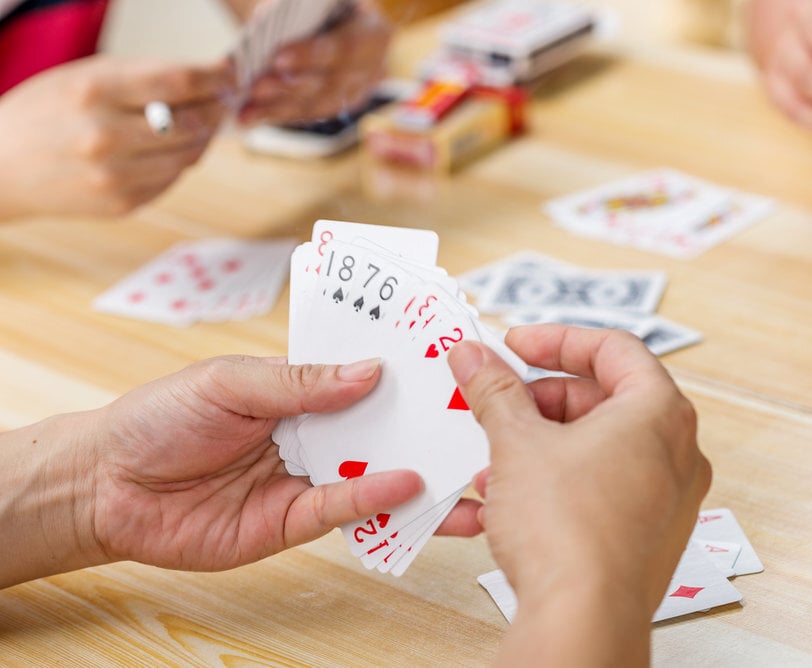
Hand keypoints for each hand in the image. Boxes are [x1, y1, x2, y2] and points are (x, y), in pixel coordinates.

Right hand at [0, 56, 231, 219]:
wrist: (1, 166)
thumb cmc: (44, 113)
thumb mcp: (84, 76)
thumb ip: (142, 78)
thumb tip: (205, 82)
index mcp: (94, 91)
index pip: (177, 82)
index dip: (214, 78)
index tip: (229, 74)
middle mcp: (105, 136)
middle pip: (193, 122)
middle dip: (215, 110)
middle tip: (220, 101)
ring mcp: (115, 175)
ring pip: (189, 156)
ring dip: (202, 139)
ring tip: (197, 125)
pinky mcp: (122, 203)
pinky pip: (172, 179)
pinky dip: (178, 162)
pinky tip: (166, 150)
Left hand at [84, 355, 478, 572]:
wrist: (106, 486)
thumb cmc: (160, 417)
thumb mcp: (230, 381)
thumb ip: (300, 382)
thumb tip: (371, 371)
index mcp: (299, 390)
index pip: (364, 377)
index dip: (406, 371)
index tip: (453, 362)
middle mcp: (313, 433)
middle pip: (382, 428)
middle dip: (429, 425)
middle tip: (481, 419)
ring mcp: (307, 477)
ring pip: (375, 473)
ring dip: (423, 473)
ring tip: (470, 471)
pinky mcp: (294, 521)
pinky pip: (344, 508)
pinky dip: (378, 498)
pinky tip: (410, 486)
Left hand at [238, 0, 391, 125]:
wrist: (320, 18)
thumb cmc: (313, 6)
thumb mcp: (307, 3)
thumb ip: (293, 9)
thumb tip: (265, 20)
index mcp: (374, 31)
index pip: (347, 47)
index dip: (312, 55)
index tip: (278, 59)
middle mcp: (373, 68)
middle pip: (332, 84)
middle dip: (290, 87)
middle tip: (255, 88)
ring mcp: (357, 92)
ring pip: (318, 106)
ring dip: (279, 108)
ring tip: (247, 110)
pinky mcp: (337, 107)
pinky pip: (307, 115)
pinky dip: (277, 115)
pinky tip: (250, 116)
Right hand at [449, 325, 710, 664]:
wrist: (583, 621)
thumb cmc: (567, 529)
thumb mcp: (516, 442)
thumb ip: (495, 390)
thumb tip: (475, 357)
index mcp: (659, 413)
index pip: (614, 349)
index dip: (557, 340)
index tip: (515, 346)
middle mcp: (676, 453)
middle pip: (603, 399)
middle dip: (539, 400)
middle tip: (497, 402)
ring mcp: (665, 499)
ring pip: (595, 449)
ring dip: (539, 446)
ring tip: (491, 462)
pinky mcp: (645, 537)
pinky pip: (597, 491)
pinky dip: (554, 484)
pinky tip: (504, 502)